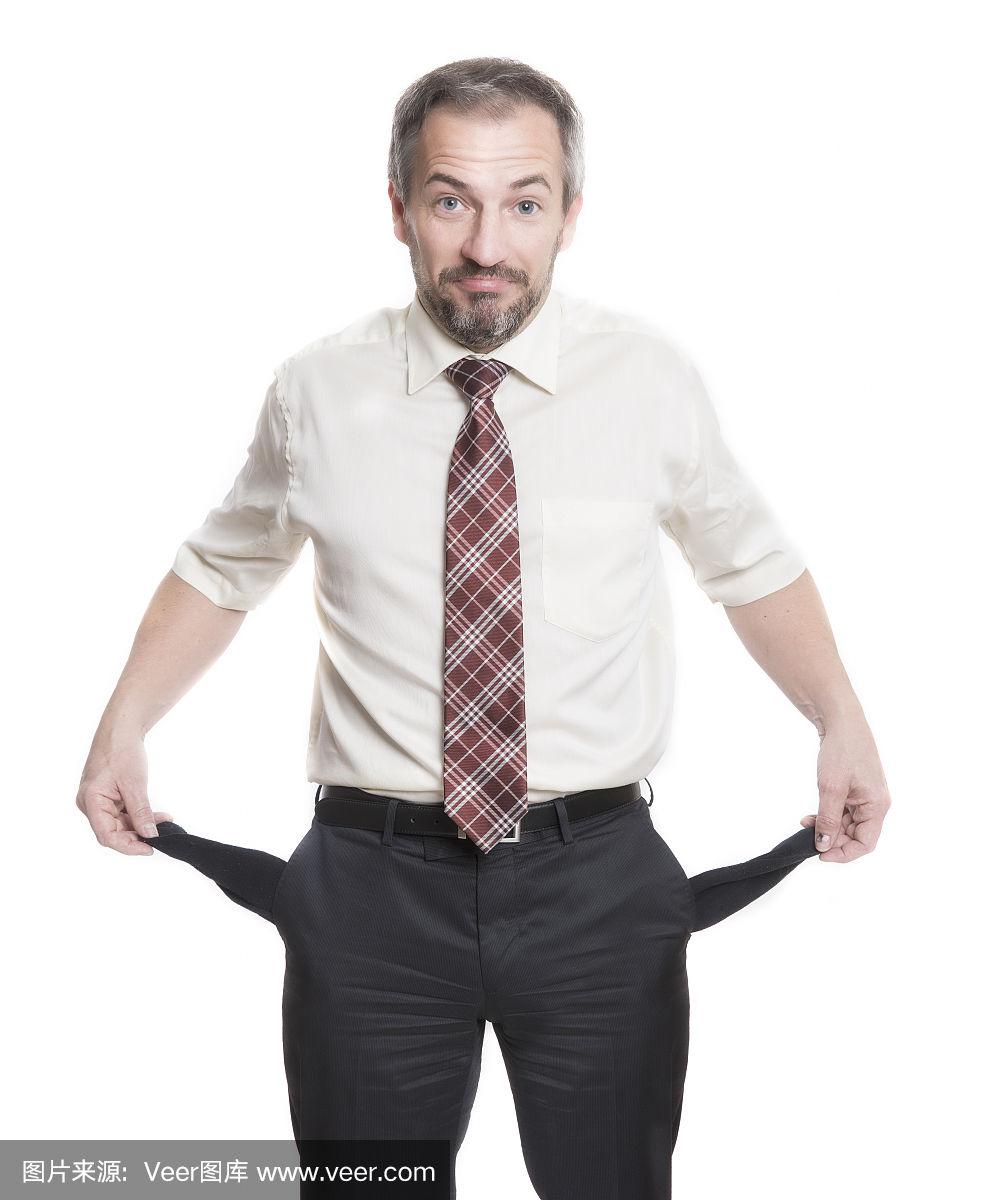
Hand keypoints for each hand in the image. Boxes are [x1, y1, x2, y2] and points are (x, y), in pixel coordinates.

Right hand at [77, 734, 172, 855]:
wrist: (121, 729)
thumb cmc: (122, 750)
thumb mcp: (134, 784)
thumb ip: (141, 811)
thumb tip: (149, 835)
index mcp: (91, 802)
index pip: (107, 836)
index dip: (128, 846)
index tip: (150, 848)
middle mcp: (90, 805)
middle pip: (113, 832)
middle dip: (138, 835)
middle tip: (160, 835)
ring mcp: (98, 801)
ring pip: (120, 824)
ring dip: (141, 825)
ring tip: (164, 822)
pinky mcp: (108, 797)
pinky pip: (122, 813)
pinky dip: (139, 815)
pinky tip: (158, 816)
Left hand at [800, 713, 889, 861]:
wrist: (840, 720)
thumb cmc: (842, 750)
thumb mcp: (831, 788)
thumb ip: (828, 820)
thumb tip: (824, 845)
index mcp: (877, 806)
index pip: (866, 844)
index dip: (844, 853)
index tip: (821, 855)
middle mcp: (875, 803)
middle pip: (856, 835)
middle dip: (832, 839)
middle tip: (808, 837)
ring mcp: (865, 796)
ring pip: (847, 824)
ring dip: (827, 827)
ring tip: (805, 823)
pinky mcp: (855, 789)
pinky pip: (843, 811)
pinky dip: (827, 815)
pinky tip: (810, 815)